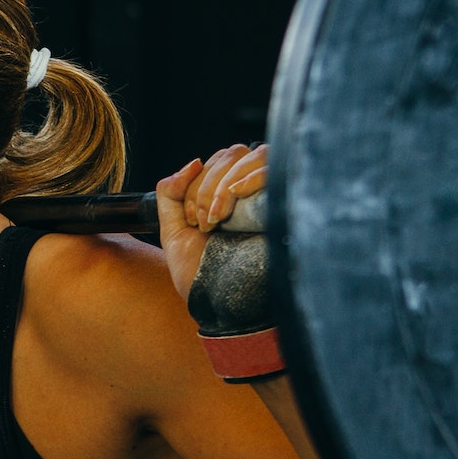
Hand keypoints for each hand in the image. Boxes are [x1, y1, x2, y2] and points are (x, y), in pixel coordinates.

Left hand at [155, 144, 268, 298]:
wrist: (222, 305)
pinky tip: (238, 196)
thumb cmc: (202, 276)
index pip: (216, 160)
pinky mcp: (288, 204)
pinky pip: (275, 167)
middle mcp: (252, 192)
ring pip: (253, 155)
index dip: (197, 183)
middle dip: (208, 186)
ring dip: (224, 184)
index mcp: (227, 195)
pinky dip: (251, 176)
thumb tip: (194, 162)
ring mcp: (271, 196)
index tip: (193, 221)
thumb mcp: (173, 232)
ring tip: (218, 221)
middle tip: (204, 223)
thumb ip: (169, 193)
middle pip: (233, 153)